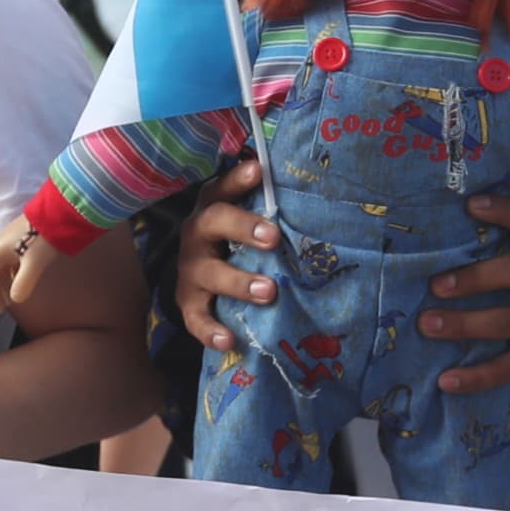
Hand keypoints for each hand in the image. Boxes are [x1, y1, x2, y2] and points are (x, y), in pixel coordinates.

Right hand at [0, 217, 57, 317]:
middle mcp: (1, 246)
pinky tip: (22, 280)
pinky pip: (12, 261)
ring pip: (2, 267)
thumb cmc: (44, 238)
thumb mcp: (34, 263)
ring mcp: (12, 241)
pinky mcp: (24, 238)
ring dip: (4, 283)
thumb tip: (16, 299)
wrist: (59, 213)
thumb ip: (23, 283)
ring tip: (12, 298)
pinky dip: (13, 274)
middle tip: (2, 308)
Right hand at [173, 156, 278, 350]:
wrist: (199, 276)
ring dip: (237, 282)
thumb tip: (320, 194)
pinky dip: (210, 330)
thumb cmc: (238, 243)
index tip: (258, 170)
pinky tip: (229, 340)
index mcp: (215, 208)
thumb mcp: (249, 222)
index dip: (237, 179)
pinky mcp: (189, 302)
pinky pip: (195, 317)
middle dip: (243, 227)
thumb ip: (271, 209)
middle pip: (214, 222)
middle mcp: (198, 234)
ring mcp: (192, 270)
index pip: (222, 187)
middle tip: (273, 237)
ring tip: (267, 292)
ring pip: (208, 273)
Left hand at [425, 194, 509, 390]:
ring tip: (427, 324)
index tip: (472, 204)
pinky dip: (474, 378)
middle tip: (436, 285)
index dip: (505, 212)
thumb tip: (459, 239)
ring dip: (461, 324)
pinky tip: (445, 381)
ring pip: (501, 323)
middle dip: (473, 278)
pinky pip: (503, 369)